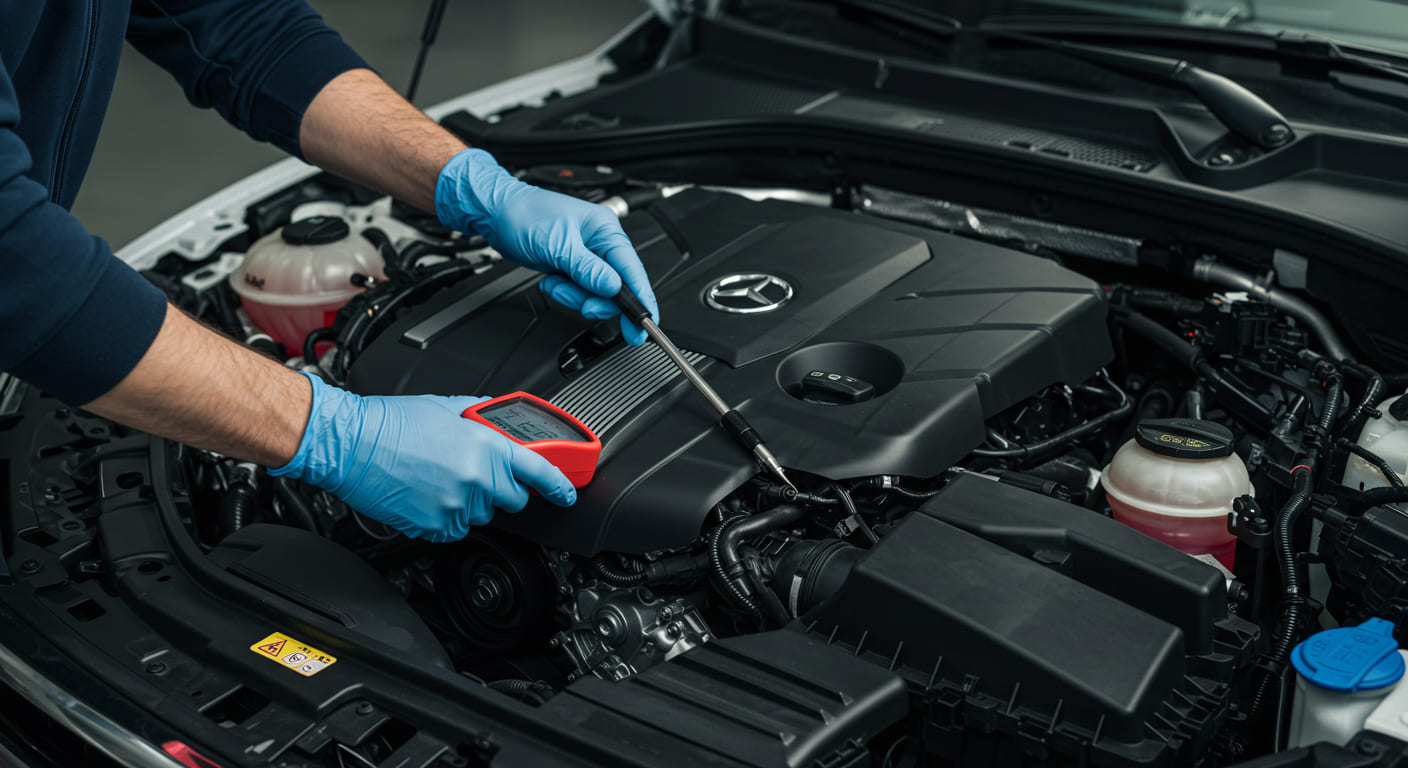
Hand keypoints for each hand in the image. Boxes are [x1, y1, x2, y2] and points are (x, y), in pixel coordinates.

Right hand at [271, 373, 575, 541]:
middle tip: (472, 473)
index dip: (558, 485)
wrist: (351, 444)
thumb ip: (479, 416)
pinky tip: (427, 495)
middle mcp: (477, 478)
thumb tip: (495, 419)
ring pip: (481, 515)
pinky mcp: (434, 526)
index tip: (566, 493)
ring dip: (470, 502)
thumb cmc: (390, 423)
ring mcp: (456, 506)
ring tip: (439, 479)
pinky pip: (454, 529)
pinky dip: (446, 518)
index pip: (539, 471)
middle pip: (512, 499)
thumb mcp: (446, 407)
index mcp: (485, 446)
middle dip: (500, 488)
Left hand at [434, 148, 658, 344]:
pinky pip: (580, 290)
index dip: (642, 300)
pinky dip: (565, 292)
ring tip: (556, 284)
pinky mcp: (572, 265)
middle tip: (585, 306)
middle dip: (597, 300)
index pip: (633, 271)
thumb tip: (613, 289)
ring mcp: (587, 256)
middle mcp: (600, 243)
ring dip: (575, 296)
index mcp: (606, 230)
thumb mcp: (559, 246)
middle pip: (616, 287)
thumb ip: (589, 270)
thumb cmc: (524, 216)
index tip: (646, 325)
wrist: (496, 213)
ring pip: (596, 293)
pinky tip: (552, 281)